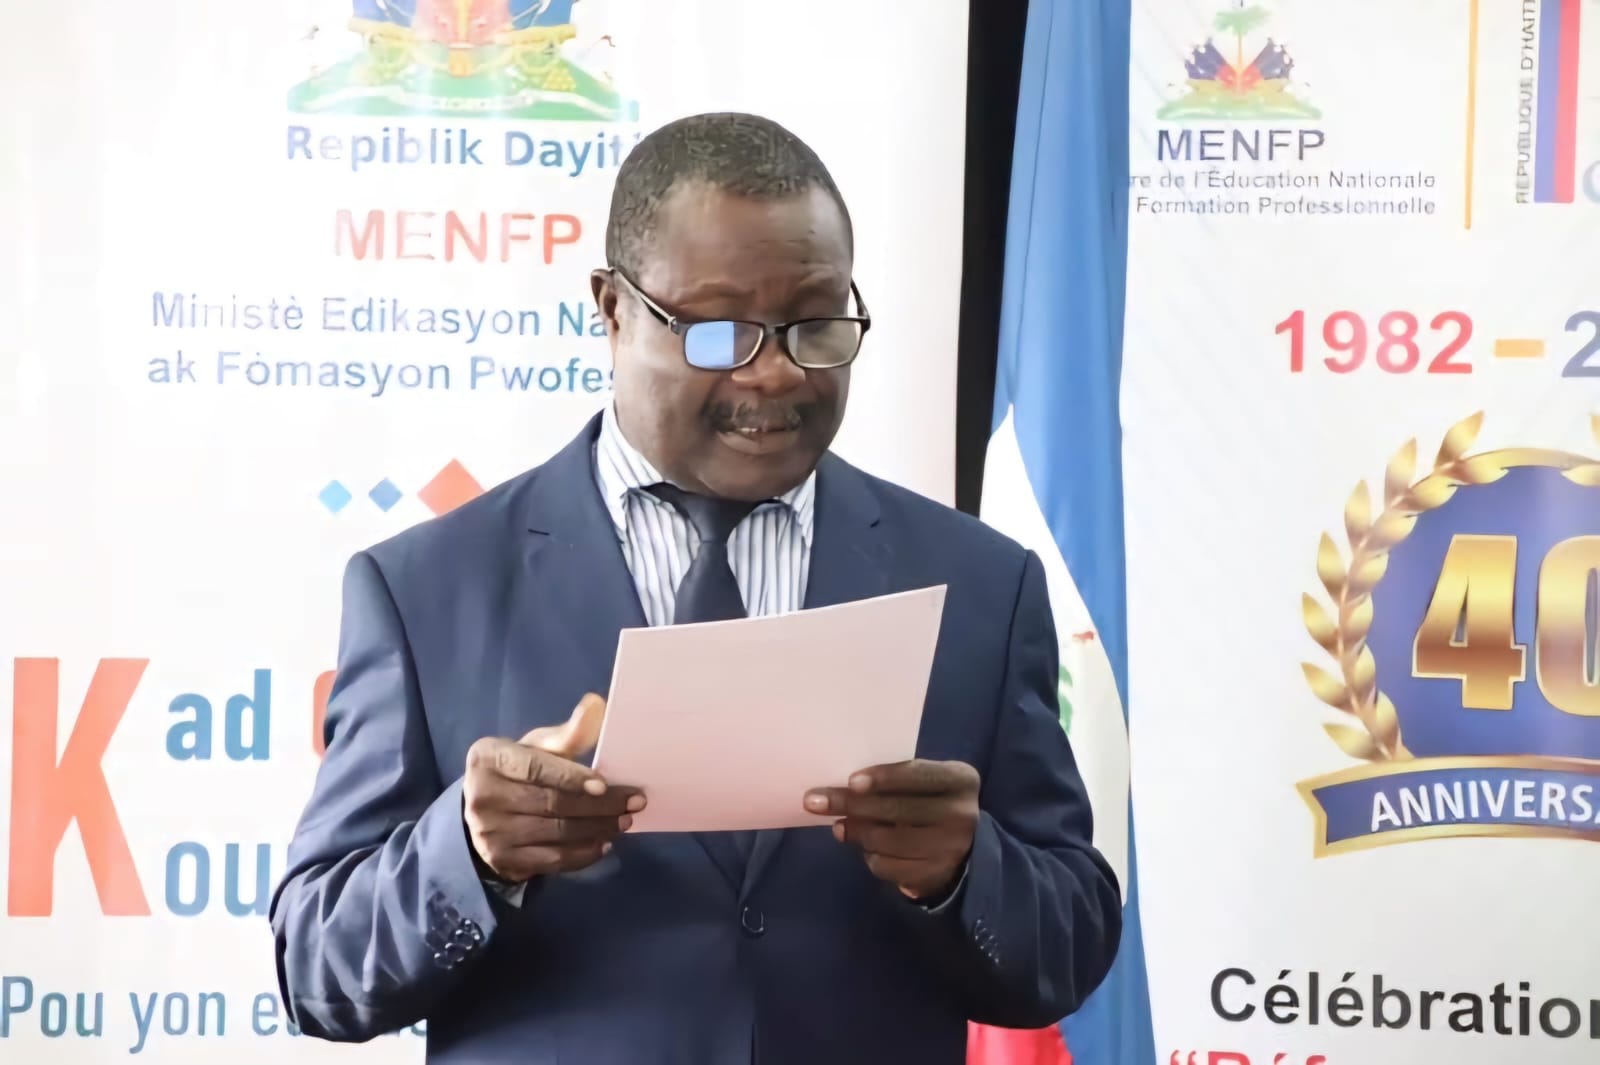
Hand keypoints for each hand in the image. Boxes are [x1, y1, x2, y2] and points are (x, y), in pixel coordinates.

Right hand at [462, 693, 642, 882]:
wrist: (481, 813)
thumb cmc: (518, 771)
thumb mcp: (535, 747)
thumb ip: (567, 734)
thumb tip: (597, 705)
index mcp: (489, 758)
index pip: (535, 768)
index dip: (571, 777)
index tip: (604, 784)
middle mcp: (482, 797)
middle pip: (551, 803)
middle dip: (598, 805)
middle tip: (634, 803)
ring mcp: (490, 834)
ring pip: (556, 833)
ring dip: (597, 828)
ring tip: (624, 821)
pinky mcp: (503, 860)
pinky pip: (552, 860)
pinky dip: (583, 853)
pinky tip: (604, 843)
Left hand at [804, 760, 979, 900]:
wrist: (965, 849)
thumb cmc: (933, 802)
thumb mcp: (928, 783)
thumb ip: (899, 780)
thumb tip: (844, 787)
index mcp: (960, 781)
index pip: (918, 775)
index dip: (884, 778)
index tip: (851, 781)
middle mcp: (961, 815)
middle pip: (897, 809)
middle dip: (851, 804)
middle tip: (814, 802)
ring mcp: (950, 849)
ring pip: (888, 841)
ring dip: (856, 832)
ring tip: (840, 827)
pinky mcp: (933, 876)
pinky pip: (888, 867)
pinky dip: (871, 857)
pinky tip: (867, 848)